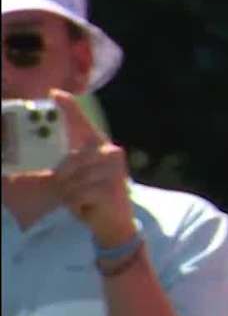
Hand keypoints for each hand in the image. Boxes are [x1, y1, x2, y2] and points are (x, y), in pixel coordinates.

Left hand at [48, 90, 134, 247]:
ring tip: (80, 199)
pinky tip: (87, 205)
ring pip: (72, 179)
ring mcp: (113, 170)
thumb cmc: (93, 195)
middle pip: (70, 160)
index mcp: (100, 146)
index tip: (54, 93)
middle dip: (63, 178)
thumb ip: (62, 166)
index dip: (69, 107)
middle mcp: (110, 153)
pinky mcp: (111, 188)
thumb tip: (25, 164)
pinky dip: (76, 203)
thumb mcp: (76, 178)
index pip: (82, 122)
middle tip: (67, 189)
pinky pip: (78, 193)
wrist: (116, 221)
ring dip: (69, 193)